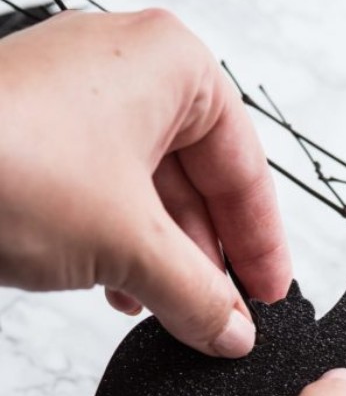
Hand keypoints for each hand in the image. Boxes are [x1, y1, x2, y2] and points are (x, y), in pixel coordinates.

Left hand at [0, 9, 290, 354]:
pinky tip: (119, 290)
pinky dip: (119, 247)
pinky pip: (102, 195)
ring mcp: (76, 101)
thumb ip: (198, 295)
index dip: (262, 242)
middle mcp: (125, 71)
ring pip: (149, 194)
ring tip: (173, 313)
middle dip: (210, 260)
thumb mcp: (131, 245)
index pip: (243, 166)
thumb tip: (231, 329)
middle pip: (198, 181)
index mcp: (171, 66)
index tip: (269, 294)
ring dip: (165, 262)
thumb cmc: (8, 164)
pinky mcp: (36, 136)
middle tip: (224, 317)